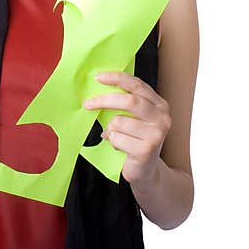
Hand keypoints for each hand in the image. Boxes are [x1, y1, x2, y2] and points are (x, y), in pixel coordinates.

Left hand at [82, 71, 172, 186]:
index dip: (117, 78)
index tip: (98, 77)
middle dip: (104, 101)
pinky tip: (120, 148)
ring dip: (110, 130)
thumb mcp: (133, 118)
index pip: (137, 85)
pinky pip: (117, 139)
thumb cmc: (136, 140)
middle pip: (129, 101)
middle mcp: (162, 117)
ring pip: (119, 122)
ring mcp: (156, 134)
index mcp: (159, 104)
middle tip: (87, 104)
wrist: (145, 170)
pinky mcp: (147, 150)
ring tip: (115, 137)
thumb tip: (98, 88)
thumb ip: (124, 103)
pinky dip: (112, 143)